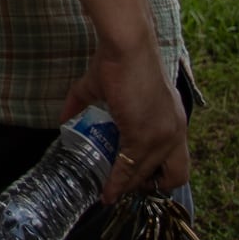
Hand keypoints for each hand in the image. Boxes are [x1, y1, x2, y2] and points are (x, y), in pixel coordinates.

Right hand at [67, 46, 190, 198]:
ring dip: (128, 188)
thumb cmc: (118, 59)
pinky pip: (130, 168)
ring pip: (147, 175)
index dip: (157, 174)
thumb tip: (63, 118)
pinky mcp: (145, 135)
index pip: (174, 161)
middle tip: (126, 186)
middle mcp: (175, 131)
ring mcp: (162, 135)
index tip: (137, 179)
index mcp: (172, 120)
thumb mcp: (103, 87)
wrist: (127, 46)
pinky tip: (107, 189)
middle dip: (148, 186)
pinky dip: (117, 182)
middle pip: (173, 176)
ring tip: (111, 192)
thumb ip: (83, 102)